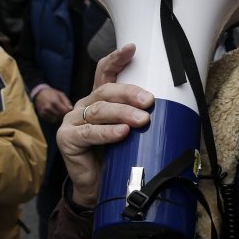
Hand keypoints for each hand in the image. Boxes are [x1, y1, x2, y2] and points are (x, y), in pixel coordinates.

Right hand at [33, 87, 72, 122]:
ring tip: (60, 112)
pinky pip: (51, 120)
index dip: (68, 112)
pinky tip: (55, 114)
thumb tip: (71, 109)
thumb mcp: (61, 95)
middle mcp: (48, 107)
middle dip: (64, 115)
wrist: (39, 94)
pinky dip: (54, 118)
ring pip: (56, 119)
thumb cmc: (52, 94)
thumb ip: (67, 102)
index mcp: (54, 101)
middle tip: (65, 112)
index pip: (64, 111)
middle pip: (60, 116)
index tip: (70, 111)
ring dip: (59, 117)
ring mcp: (44, 112)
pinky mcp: (42, 115)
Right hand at [57, 44, 152, 206]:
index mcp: (99, 100)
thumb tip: (171, 105)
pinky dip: (107, 133)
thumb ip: (138, 117)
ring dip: (123, 113)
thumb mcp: (131, 132)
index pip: (105, 73)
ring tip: (142, 120)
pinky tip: (122, 133)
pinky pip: (89, 133)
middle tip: (149, 101)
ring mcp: (72, 121)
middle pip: (106, 91)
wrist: (98, 189)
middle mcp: (84, 106)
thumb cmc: (117, 158)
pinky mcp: (66, 139)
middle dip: (129, 93)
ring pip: (99, 110)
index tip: (132, 48)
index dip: (116, 59)